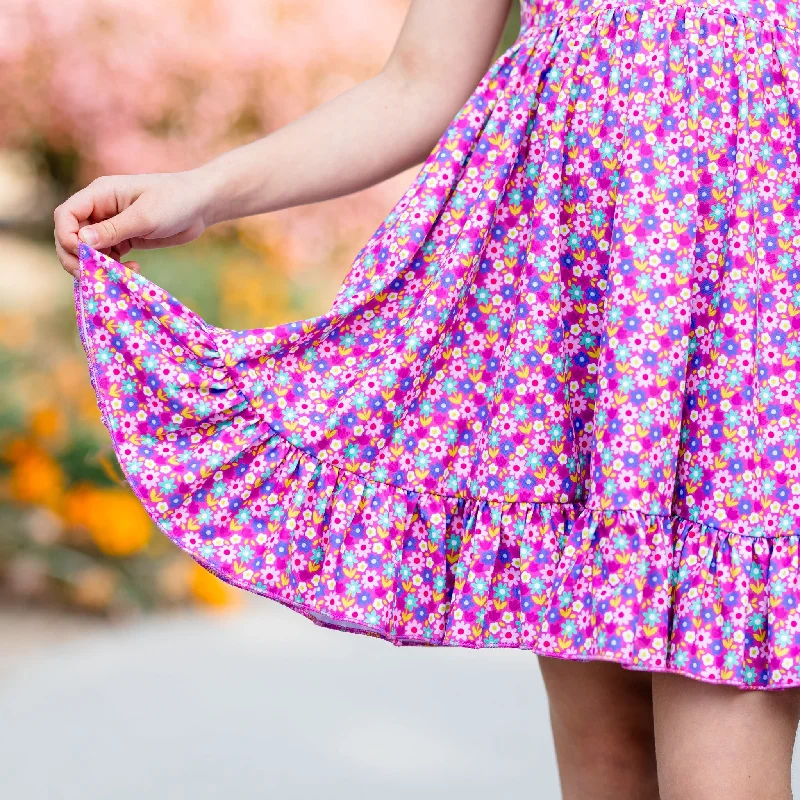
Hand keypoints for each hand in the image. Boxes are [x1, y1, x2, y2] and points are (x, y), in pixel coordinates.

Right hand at [54, 169, 213, 277]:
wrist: (201, 206)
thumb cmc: (175, 202)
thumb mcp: (145, 216)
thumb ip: (113, 230)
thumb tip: (81, 242)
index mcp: (99, 194)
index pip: (66, 216)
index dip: (66, 237)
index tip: (83, 255)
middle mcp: (100, 209)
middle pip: (71, 236)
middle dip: (77, 258)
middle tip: (94, 276)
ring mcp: (111, 225)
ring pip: (88, 250)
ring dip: (97, 265)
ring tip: (119, 275)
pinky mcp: (124, 239)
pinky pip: (107, 256)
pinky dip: (113, 266)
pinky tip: (133, 270)